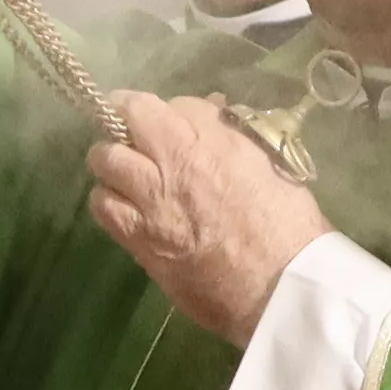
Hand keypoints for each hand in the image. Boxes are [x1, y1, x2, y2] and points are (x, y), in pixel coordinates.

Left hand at [83, 92, 328, 346]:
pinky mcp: (139, 241)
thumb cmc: (287, 222)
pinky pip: (103, 209)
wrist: (280, 285)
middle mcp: (171, 165)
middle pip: (121, 124)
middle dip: (123, 127)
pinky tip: (123, 208)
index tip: (151, 117)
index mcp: (207, 141)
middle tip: (133, 141)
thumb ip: (230, 133)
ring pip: (104, 163)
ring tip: (125, 176)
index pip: (154, 104)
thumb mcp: (268, 160)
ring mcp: (150, 204)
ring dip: (111, 164)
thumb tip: (208, 114)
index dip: (149, 108)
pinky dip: (107, 201)